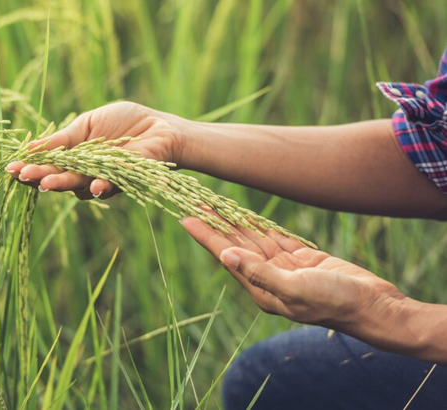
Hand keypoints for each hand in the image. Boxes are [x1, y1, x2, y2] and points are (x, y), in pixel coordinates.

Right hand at [5, 102, 187, 198]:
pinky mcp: (123, 181)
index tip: (11, 168)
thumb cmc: (124, 122)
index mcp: (73, 157)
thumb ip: (62, 139)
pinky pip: (108, 187)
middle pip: (57, 178)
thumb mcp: (87, 124)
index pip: (46, 164)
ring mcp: (101, 179)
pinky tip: (92, 186)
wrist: (159, 127)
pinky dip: (100, 186)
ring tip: (47, 182)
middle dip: (39, 177)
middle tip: (24, 176)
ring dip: (63, 183)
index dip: (29, 167)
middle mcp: (84, 173)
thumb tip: (30, 148)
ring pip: (78, 185)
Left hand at [180, 217, 405, 329]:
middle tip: (194, 202)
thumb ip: (259, 273)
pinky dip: (260, 225)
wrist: (372, 306)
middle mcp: (268, 278)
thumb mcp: (295, 288)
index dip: (206, 236)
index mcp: (261, 289)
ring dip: (234, 222)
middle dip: (215, 224)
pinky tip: (245, 215)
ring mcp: (285, 269)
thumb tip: (226, 256)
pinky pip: (275, 238)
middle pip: (235, 245)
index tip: (186, 217)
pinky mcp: (302, 260)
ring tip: (214, 203)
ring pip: (253, 240)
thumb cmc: (334, 302)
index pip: (226, 256)